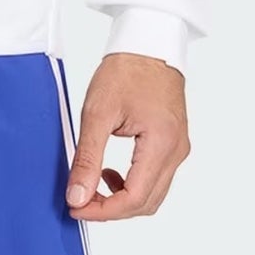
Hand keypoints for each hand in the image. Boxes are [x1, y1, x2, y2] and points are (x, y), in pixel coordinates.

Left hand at [65, 52, 190, 222]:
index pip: (134, 198)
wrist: (148, 43)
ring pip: (153, 194)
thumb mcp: (98, 112)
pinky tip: (110, 172)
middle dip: (111, 209)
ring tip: (92, 185)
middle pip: (146, 202)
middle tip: (79, 200)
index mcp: (161, 144)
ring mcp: (178, 148)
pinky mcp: (174, 143)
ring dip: (122, 198)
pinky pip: (156, 178)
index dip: (103, 211)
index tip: (76, 207)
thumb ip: (87, 157)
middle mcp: (176, 151)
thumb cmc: (126, 70)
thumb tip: (77, 195)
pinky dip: (133, 184)